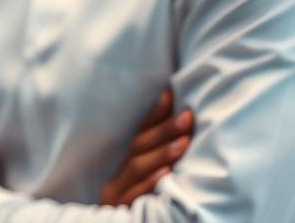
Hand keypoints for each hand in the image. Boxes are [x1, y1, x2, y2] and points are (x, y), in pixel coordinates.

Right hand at [99, 89, 193, 205]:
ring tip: (183, 141)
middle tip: (188, 115)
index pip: (138, 137)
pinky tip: (166, 175)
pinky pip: (137, 197)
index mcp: (122, 172)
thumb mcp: (145, 189)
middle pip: (138, 149)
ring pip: (137, 169)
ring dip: (162, 154)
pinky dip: (151, 184)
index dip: (153, 116)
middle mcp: (117, 181)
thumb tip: (182, 138)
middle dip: (163, 131)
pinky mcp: (123, 213)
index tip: (170, 94)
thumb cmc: (139, 216)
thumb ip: (154, 167)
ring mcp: (118, 198)